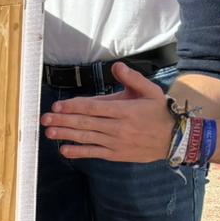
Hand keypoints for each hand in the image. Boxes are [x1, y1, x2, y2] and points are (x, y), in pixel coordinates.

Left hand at [41, 63, 172, 161]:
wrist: (174, 139)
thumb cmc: (159, 112)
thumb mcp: (151, 91)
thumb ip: (132, 78)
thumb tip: (116, 66)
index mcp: (125, 110)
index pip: (94, 107)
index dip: (74, 106)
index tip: (58, 105)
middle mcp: (118, 127)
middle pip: (86, 122)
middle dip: (63, 120)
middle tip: (45, 118)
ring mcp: (116, 142)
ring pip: (87, 138)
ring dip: (66, 135)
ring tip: (49, 131)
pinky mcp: (116, 154)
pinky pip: (94, 153)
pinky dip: (79, 152)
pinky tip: (64, 150)